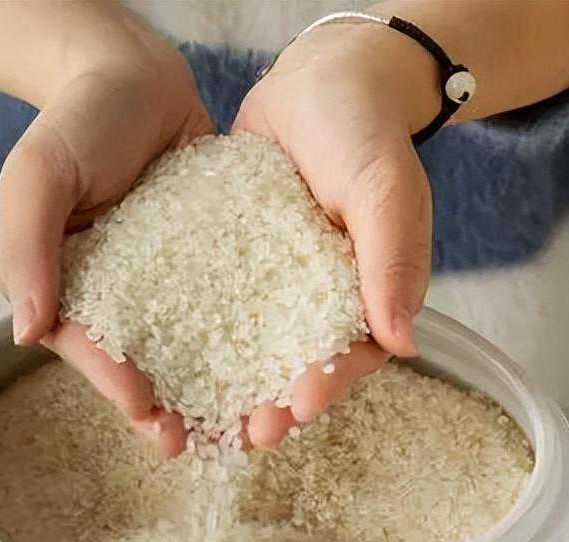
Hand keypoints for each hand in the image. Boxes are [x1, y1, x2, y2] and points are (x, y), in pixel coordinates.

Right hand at [0, 47, 210, 456]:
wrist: (137, 76)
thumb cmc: (76, 121)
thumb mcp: (38, 173)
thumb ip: (26, 246)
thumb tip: (26, 333)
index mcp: (68, 289)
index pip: (87, 346)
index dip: (111, 380)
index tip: (142, 406)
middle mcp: (118, 298)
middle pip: (136, 364)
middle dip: (161, 406)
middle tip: (188, 442)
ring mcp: (165, 287)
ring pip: (184, 350)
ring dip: (206, 390)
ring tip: (233, 423)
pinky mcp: (209, 268)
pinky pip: (225, 309)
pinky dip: (244, 341)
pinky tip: (269, 367)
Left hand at [233, 21, 436, 448]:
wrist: (316, 81)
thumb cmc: (363, 129)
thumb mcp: (382, 187)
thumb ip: (393, 258)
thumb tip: (403, 344)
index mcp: (366, 296)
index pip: (351, 356)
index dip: (328, 387)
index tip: (301, 406)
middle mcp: (317, 303)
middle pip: (296, 369)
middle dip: (274, 406)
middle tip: (248, 434)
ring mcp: (273, 290)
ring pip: (252, 353)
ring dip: (231, 390)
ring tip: (202, 421)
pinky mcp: (233, 272)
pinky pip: (214, 313)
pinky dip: (195, 342)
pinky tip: (165, 366)